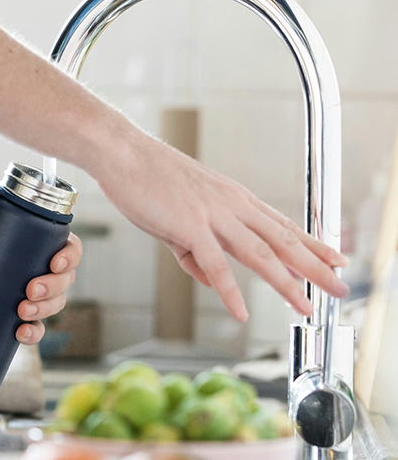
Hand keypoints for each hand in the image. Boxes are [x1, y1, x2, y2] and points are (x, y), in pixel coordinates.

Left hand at [0, 208, 81, 343]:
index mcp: (29, 242)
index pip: (66, 245)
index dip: (70, 255)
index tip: (55, 263)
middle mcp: (32, 268)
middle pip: (64, 279)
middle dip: (55, 287)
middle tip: (30, 290)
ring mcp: (23, 295)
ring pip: (54, 304)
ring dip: (46, 310)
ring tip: (22, 312)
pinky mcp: (9, 318)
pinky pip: (33, 329)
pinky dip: (33, 333)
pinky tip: (20, 333)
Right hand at [92, 131, 348, 321]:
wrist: (123, 153)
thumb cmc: (147, 178)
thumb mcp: (178, 217)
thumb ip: (194, 250)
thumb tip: (207, 278)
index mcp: (233, 198)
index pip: (282, 224)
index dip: (312, 243)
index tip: (335, 257)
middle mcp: (232, 205)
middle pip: (283, 240)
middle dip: (316, 266)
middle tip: (341, 286)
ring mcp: (213, 214)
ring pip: (260, 254)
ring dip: (286, 283)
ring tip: (305, 306)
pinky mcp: (189, 225)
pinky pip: (215, 264)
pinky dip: (229, 291)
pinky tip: (240, 312)